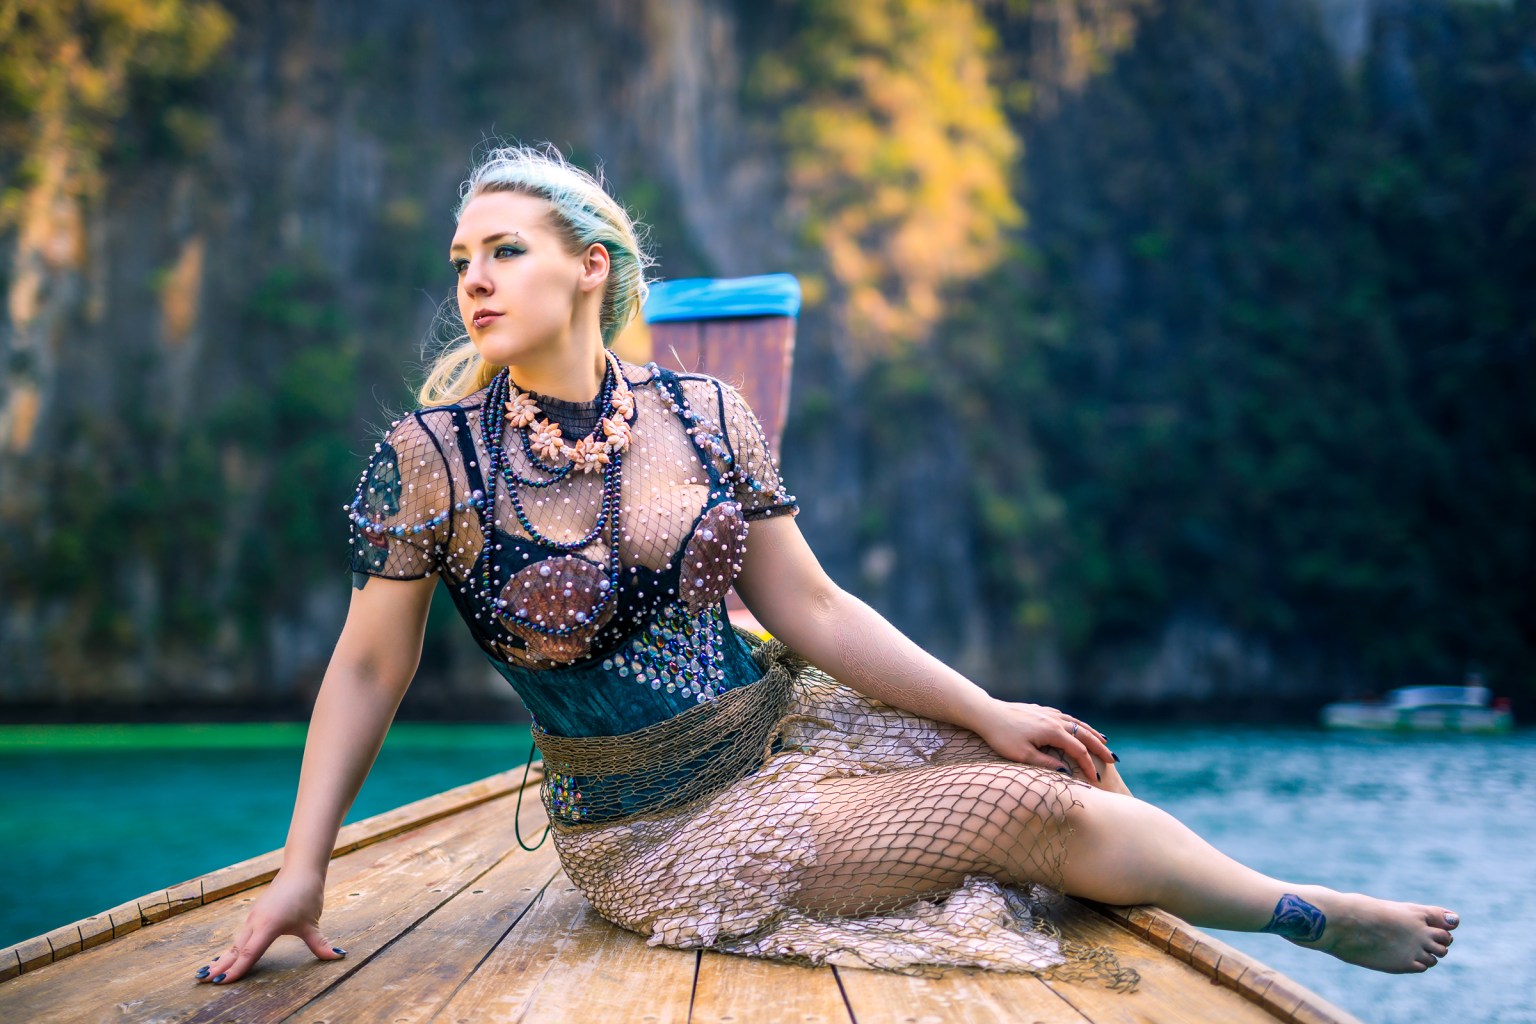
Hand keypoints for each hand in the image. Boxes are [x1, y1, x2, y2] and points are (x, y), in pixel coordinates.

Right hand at [193, 869, 346, 984]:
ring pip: (236, 942)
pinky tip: (225, 954)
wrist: (301, 868)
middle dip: (221, 966)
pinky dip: (231, 947)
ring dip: (223, 957)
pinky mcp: (255, 913)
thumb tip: (338, 956)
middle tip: (203, 982)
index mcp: (269, 926)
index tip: (222, 982)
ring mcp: (254, 917)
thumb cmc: (306, 894)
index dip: (236, 969)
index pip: (250, 954)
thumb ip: (320, 944)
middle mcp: (256, 922)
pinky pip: (240, 935)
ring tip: (207, 973)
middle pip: (236, 949)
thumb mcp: (312, 923)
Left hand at [973, 699, 1114, 783]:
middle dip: (1099, 748)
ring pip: (1077, 723)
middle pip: (1084, 734)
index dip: (1089, 765)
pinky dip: (1078, 724)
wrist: (986, 713)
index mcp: (1053, 732)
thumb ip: (1046, 763)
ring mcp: (1048, 713)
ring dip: (1092, 733)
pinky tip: (1078, 727)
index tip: (1097, 778)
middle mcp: (1054, 720)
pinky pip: (1066, 717)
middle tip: (1113, 760)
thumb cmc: (1002, 737)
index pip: (1079, 751)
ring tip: (1104, 742)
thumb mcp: (1022, 755)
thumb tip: (1066, 771)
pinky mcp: (1041, 710)